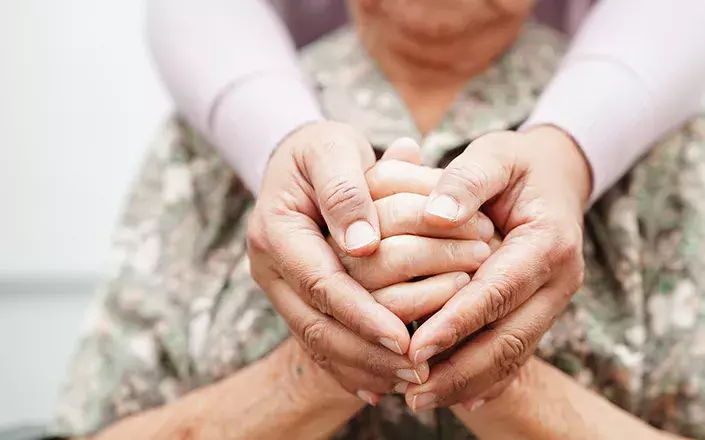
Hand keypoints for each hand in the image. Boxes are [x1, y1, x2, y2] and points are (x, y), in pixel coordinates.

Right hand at [247, 124, 490, 402]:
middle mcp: (271, 268)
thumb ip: (346, 191)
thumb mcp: (332, 150)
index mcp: (275, 231)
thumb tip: (363, 244)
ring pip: (318, 342)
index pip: (320, 283)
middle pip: (316, 325)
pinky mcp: (296, 299)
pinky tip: (382, 385)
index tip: (402, 340)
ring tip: (410, 382)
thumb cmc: (322, 149)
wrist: (300, 158)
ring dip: (364, 366)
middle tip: (417, 371)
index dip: (361, 314)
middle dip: (366, 353)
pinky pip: (320, 341)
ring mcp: (281, 287)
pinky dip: (351, 365)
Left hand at [398, 126, 590, 410]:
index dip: (458, 321)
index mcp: (547, 241)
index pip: (498, 290)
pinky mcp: (539, 311)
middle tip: (413, 395)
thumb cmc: (515, 163)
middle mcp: (558, 279)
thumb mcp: (494, 154)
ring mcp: (552, 300)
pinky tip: (456, 399)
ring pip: (512, 354)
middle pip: (510, 338)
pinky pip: (516, 352)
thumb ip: (466, 180)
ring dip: (467, 382)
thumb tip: (437, 216)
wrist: (553, 175)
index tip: (416, 348)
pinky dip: (486, 378)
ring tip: (421, 401)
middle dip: (460, 370)